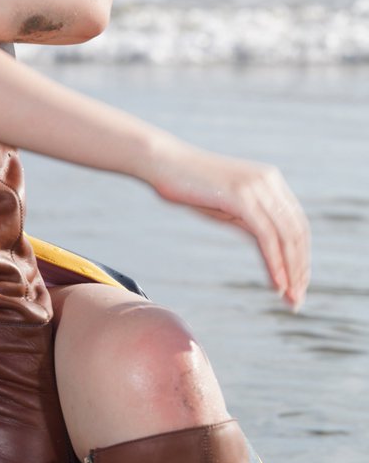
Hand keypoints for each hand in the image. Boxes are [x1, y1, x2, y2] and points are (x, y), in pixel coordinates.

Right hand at [150, 143, 310, 309]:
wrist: (161, 161)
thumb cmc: (189, 184)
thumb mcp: (226, 206)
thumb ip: (250, 222)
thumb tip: (270, 249)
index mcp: (270, 180)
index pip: (297, 224)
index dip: (301, 256)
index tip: (298, 283)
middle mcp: (269, 181)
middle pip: (297, 232)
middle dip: (300, 269)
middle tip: (297, 300)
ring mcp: (257, 186)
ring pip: (286, 236)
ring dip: (291, 272)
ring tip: (290, 298)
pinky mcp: (242, 196)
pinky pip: (266, 236)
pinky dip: (274, 263)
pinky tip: (276, 284)